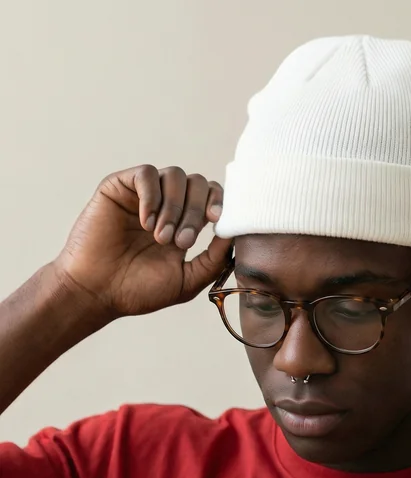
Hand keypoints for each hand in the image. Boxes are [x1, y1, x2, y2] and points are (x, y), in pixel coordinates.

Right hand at [53, 165, 231, 317]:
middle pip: (197, 183)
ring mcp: (144, 195)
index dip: (220, 203)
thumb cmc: (139, 290)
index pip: (212, 197)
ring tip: (160, 237)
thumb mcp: (187, 280)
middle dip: (196, 212)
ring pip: (175, 175)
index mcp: (185, 224)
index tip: (218, 222)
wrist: (97, 292)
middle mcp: (167, 205)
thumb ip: (214, 259)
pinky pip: (146, 173)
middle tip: (180, 243)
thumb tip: (234, 234)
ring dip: (174, 207)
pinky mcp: (119, 187)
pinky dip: (151, 196)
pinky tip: (146, 222)